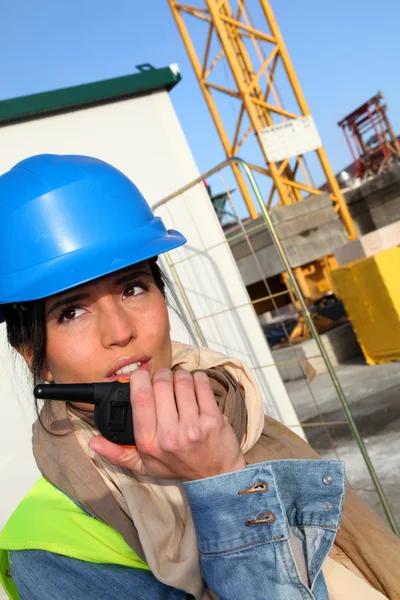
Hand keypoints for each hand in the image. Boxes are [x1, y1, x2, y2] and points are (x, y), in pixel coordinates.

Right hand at [90, 369, 245, 480]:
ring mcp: (194, 426)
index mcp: (149, 442)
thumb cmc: (179, 466)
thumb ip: (118, 453)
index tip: (142, 377)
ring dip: (180, 376)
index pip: (139, 397)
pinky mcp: (213, 419)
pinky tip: (196, 388)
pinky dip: (198, 379)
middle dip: (161, 375)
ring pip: (182, 380)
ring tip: (180, 386)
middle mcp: (170, 435)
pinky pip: (201, 384)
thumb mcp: (145, 465)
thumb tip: (93, 442)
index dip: (139, 378)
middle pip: (161, 383)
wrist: (216, 476)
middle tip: (163, 381)